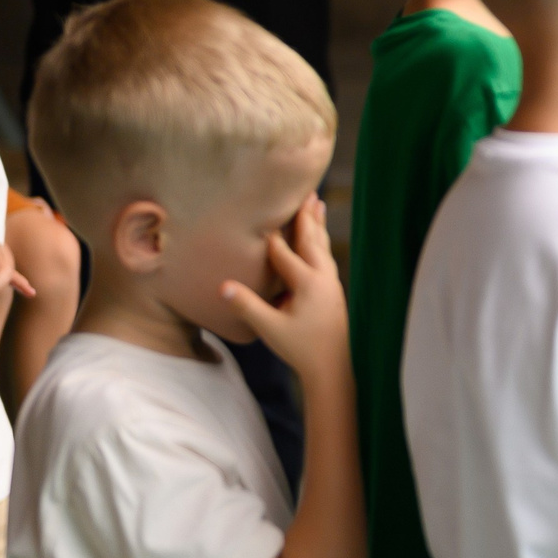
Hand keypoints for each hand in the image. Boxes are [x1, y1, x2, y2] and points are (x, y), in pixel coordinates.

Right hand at [218, 196, 349, 379]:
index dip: (269, 233)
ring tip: (317, 203)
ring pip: (322, 246)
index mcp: (307, 284)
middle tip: (305, 189)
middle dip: (304, 215)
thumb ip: (247, 306)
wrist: (334, 367)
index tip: (260, 208)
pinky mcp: (333, 290)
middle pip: (311, 239)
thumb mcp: (270, 328)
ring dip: (316, 223)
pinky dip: (321, 241)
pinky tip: (319, 238)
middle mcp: (323, 278)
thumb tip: (223, 285)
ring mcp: (331, 283)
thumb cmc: (301, 349)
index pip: (283, 252)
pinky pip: (326, 256)